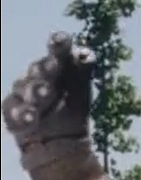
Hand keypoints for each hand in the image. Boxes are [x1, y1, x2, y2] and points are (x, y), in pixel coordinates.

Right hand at [2, 32, 94, 149]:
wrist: (61, 140)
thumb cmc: (71, 107)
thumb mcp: (80, 88)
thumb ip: (82, 70)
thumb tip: (87, 54)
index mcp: (56, 69)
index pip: (58, 52)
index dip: (59, 44)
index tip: (61, 39)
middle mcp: (37, 79)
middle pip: (38, 70)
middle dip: (45, 67)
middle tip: (53, 65)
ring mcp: (24, 98)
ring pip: (25, 90)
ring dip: (35, 90)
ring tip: (45, 92)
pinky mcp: (15, 118)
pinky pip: (15, 114)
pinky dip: (22, 116)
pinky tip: (30, 118)